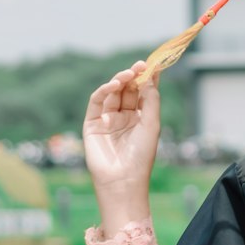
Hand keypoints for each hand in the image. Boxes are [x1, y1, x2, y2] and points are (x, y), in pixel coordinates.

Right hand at [82, 62, 159, 231]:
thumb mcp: (152, 124)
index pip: (142, 93)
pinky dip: (105, 90)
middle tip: (140, 65)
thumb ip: (151, 99)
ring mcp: (107, 119)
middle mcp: (124, 117)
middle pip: (128, 90)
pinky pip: (97, 102)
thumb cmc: (141, 156)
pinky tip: (115, 84)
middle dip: (133, 76)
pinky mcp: (92, 123)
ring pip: (113, 93)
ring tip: (129, 73)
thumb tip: (150, 76)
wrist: (123, 180)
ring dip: (120, 81)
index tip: (152, 65)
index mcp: (140, 118)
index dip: (147, 78)